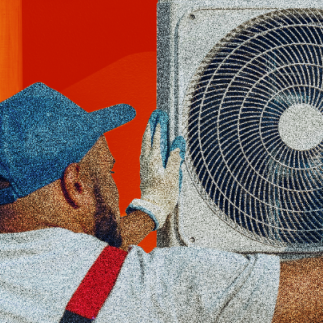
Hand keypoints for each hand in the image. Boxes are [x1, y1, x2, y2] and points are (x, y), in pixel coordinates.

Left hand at [126, 109, 185, 229]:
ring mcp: (144, 166)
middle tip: (155, 114)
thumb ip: (175, 157)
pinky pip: (144, 151)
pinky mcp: (144, 171)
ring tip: (150, 124)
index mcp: (154, 160)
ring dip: (148, 133)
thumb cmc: (164, 195)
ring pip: (144, 145)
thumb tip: (179, 141)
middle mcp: (147, 160)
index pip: (157, 138)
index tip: (162, 115)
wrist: (153, 209)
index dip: (160, 126)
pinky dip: (146, 143)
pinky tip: (148, 144)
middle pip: (148, 138)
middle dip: (152, 125)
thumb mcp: (173, 176)